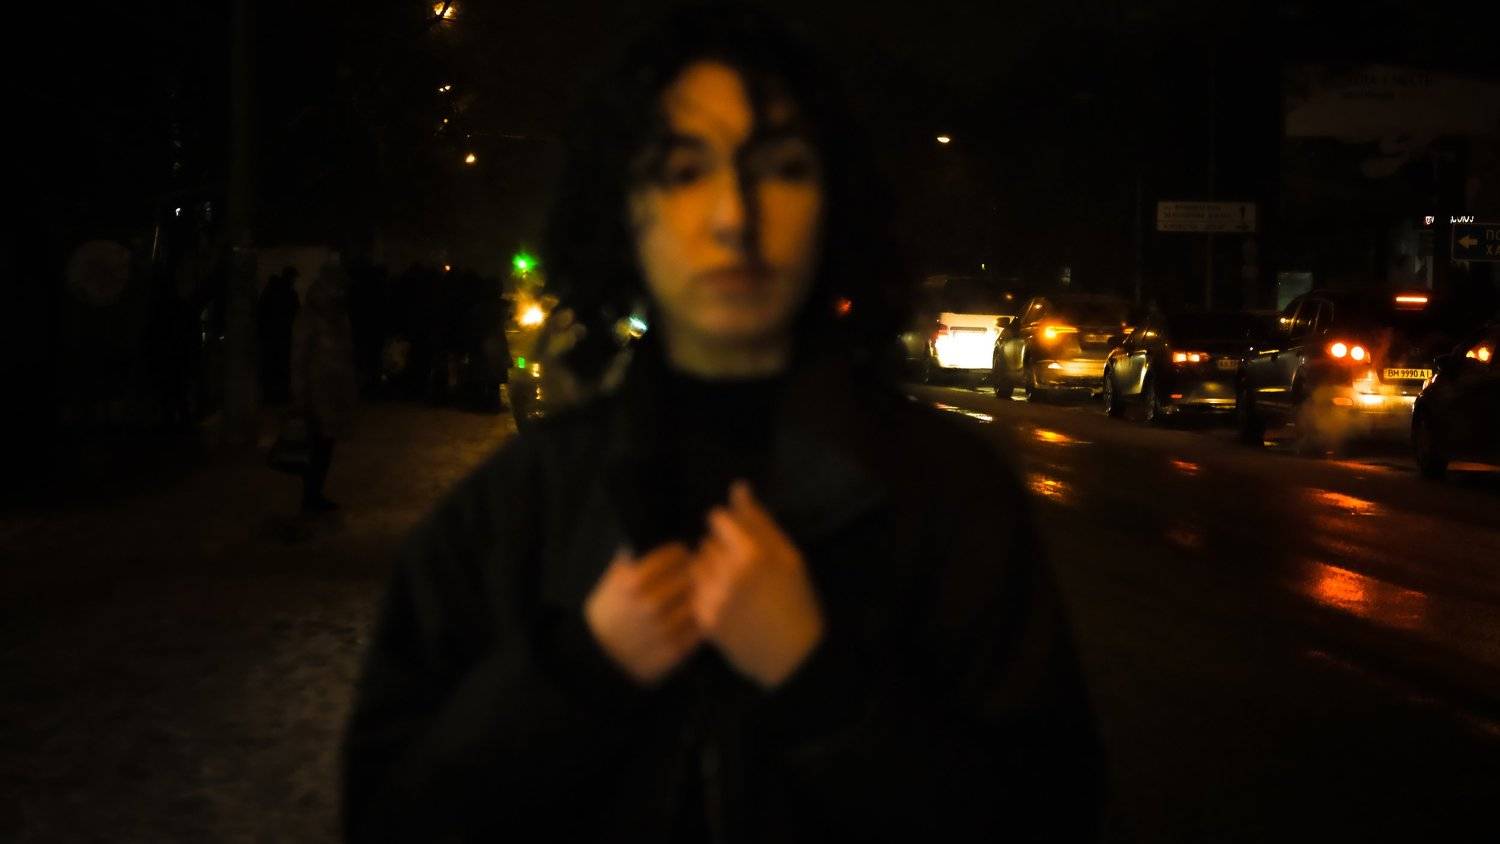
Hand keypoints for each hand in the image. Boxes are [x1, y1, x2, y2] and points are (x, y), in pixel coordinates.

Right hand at [584, 543, 702, 685]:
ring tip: (693, 595)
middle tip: (693, 573)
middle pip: (691, 575)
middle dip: (693, 572)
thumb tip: (647, 533)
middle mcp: (650, 604)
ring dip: (698, 596)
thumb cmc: (607, 614)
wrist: (598, 658)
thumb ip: (630, 558)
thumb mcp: (611, 581)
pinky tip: (691, 616)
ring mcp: (663, 629)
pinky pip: (699, 628)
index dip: (681, 553)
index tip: (682, 555)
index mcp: (634, 582)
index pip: (676, 555)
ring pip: (698, 601)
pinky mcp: (674, 651)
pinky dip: (698, 620)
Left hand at [692, 482, 824, 688]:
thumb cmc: (797, 601)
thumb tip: (738, 488)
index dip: (731, 528)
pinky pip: (696, 593)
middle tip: (746, 570)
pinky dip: (708, 595)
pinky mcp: (705, 621)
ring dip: (712, 572)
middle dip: (722, 551)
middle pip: (707, 543)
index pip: (718, 519)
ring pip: (697, 567)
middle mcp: (728, 575)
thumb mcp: (788, 556)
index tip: (743, 541)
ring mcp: (714, 599)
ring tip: (737, 588)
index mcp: (752, 553)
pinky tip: (731, 605)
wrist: (794, 657)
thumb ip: (759, 520)